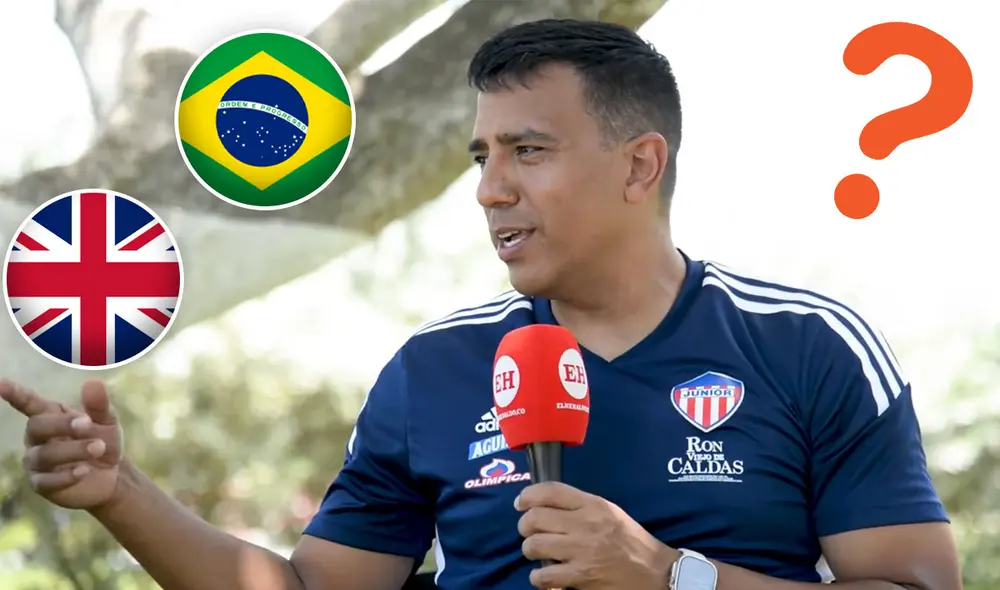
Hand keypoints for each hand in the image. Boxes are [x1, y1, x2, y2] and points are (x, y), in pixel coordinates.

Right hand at [1, 378, 124, 510]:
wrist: (113, 476)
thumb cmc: (103, 442)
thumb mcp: (107, 422)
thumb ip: (99, 405)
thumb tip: (93, 382)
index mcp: (50, 416)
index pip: (28, 403)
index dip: (14, 394)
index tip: (1, 384)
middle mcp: (37, 438)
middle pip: (35, 426)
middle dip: (61, 424)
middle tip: (87, 424)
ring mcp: (36, 462)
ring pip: (43, 455)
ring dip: (73, 450)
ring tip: (98, 447)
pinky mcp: (42, 484)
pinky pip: (46, 481)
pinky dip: (66, 475)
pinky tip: (84, 471)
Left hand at [515, 481, 676, 589]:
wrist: (655, 572)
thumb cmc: (630, 540)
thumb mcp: (609, 512)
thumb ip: (580, 505)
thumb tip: (544, 503)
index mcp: (593, 505)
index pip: (551, 490)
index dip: (528, 495)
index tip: (521, 503)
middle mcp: (585, 524)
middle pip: (535, 517)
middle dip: (525, 525)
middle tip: (529, 532)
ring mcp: (581, 551)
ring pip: (533, 545)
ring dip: (530, 550)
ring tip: (538, 553)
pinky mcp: (580, 576)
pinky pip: (542, 575)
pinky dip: (538, 577)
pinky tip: (545, 576)